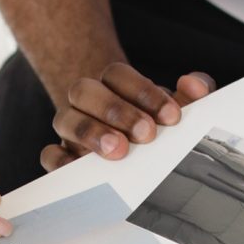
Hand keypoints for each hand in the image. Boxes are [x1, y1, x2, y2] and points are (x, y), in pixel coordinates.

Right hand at [41, 63, 216, 171]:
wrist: (135, 155)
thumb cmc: (156, 127)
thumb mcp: (178, 109)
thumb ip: (194, 94)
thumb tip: (194, 86)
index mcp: (113, 85)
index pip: (117, 74)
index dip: (144, 92)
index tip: (172, 118)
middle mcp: (86, 102)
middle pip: (84, 90)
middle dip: (116, 110)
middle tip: (146, 134)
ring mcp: (70, 129)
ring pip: (64, 118)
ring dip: (90, 132)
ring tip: (118, 151)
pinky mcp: (61, 157)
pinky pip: (48, 155)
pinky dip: (60, 160)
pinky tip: (82, 168)